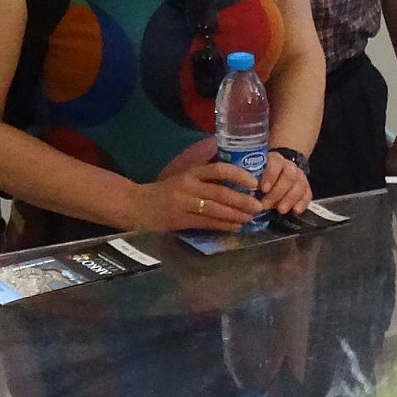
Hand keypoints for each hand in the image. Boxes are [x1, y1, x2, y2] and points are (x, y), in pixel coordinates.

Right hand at [139, 156, 262, 232]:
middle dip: (242, 200)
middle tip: (259, 206)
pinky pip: (207, 223)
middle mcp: (188, 186)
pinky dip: (223, 225)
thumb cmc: (165, 191)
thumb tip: (236, 176)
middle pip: (220, 192)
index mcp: (191, 173)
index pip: (218, 169)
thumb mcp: (184, 177)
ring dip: (236, 215)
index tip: (254, 182)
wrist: (137, 204)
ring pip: (215, 209)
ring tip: (251, 218)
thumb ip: (206, 177)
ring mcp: (184, 204)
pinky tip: (236, 227)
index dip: (238, 175)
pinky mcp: (180, 220)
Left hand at [256, 149, 313, 214]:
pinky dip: (302, 203)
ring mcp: (299, 176)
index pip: (275, 163)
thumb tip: (241, 193)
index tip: (263, 189)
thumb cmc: (262, 176)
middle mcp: (289, 166)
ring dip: (289, 199)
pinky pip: (307, 194)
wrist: (279, 172)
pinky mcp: (306, 187)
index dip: (270, 176)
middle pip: (289, 176)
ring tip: (280, 210)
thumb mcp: (254, 173)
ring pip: (299, 185)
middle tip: (266, 205)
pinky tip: (295, 210)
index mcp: (275, 159)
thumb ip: (250, 179)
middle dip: (277, 193)